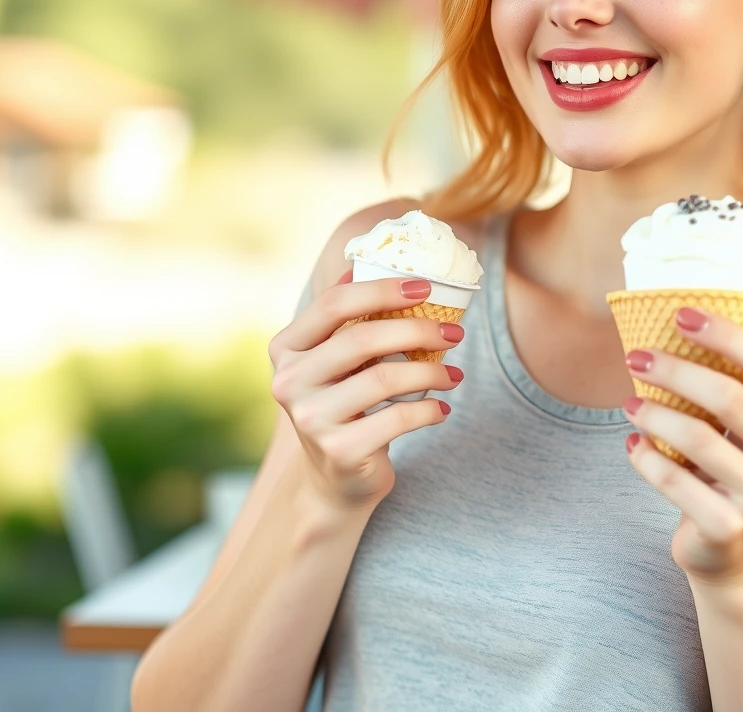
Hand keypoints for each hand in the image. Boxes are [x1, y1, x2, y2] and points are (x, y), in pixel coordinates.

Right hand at [268, 269, 464, 513]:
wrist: (335, 478)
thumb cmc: (345, 403)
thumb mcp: (338, 359)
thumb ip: (349, 318)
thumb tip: (371, 263)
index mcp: (286, 347)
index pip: (334, 304)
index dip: (381, 289)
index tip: (426, 287)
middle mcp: (288, 381)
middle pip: (362, 338)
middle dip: (418, 329)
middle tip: (455, 332)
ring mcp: (310, 418)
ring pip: (384, 378)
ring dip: (432, 372)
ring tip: (454, 375)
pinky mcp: (339, 450)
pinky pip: (397, 418)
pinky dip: (428, 410)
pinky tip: (441, 408)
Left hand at [622, 275, 742, 585]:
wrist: (736, 546)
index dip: (726, 334)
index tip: (679, 313)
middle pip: (731, 398)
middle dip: (675, 370)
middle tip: (634, 356)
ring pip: (697, 439)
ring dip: (653, 413)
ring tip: (629, 402)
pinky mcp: (725, 526)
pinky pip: (673, 481)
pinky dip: (645, 457)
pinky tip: (633, 442)